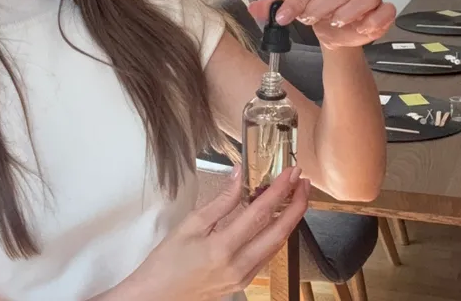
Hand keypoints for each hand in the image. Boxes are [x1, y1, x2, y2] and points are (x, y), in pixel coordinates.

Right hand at [125, 166, 309, 300]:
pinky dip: (275, 234)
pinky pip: (267, 255)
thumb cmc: (166, 263)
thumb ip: (220, 201)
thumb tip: (238, 176)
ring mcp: (243, 276)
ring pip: (277, 244)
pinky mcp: (243, 282)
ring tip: (294, 196)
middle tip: (303, 181)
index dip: (279, 190)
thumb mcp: (189, 225)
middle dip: (297, 204)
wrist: (157, 297)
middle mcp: (238, 265)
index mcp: (222, 248)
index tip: (290, 173)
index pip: (260, 213)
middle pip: (279, 231)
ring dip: (290, 219)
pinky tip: (276, 220)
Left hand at [248, 0, 396, 48]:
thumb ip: (274, 5)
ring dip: (347, 13)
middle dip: (322, 6)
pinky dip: (372, 21)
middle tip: (308, 20)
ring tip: (333, 24)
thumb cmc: (317, 9)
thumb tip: (254, 8)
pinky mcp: (384, 11)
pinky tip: (358, 29)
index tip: (285, 16)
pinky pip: (386, 11)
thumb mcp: (292, 5)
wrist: (333, 31)